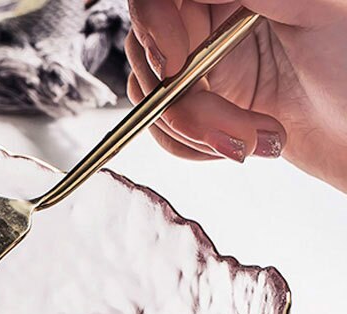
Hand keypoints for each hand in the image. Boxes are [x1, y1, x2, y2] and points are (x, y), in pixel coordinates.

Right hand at [126, 0, 346, 190]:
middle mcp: (214, 19)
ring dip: (196, 132)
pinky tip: (241, 144)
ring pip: (154, 97)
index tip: (175, 65)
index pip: (159, 0)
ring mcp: (205, 64)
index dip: (154, 28)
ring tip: (253, 139)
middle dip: (184, 102)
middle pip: (151, 54)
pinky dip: (192, 147)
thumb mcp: (314, 9)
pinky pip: (163, 128)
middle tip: (234, 126)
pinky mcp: (204, 105)